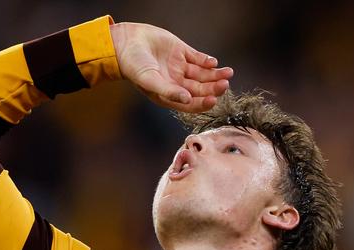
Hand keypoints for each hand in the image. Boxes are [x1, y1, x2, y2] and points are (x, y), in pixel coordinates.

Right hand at [111, 22, 232, 112]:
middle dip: (213, 87)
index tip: (214, 100)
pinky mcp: (181, 52)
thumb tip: (187, 100)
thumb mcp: (150, 81)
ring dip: (215, 75)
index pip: (191, 103)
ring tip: (228, 72)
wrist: (125, 43)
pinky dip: (207, 61)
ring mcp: (179, 67)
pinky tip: (213, 62)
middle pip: (200, 88)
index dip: (203, 103)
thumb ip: (168, 91)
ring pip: (203, 74)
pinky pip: (198, 59)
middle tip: (224, 84)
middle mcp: (176, 83)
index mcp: (169, 95)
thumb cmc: (133, 66)